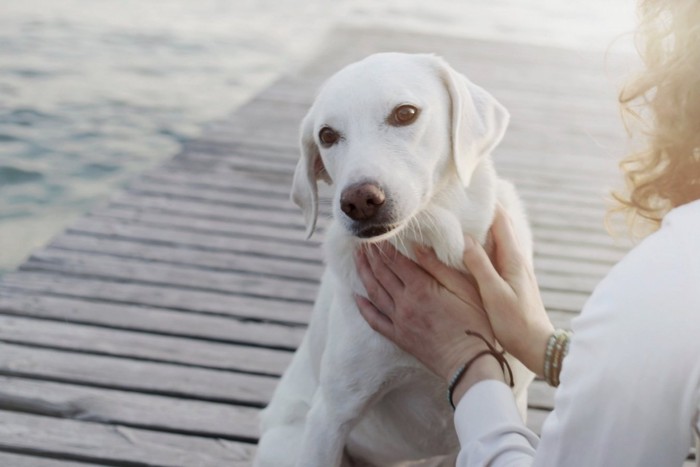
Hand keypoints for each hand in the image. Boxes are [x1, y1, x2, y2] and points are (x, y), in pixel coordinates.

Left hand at [353, 242, 501, 384]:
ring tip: (357, 259)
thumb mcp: (463, 287)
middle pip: (381, 273)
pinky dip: (363, 307)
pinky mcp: (398, 336)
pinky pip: (374, 320)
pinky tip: (356, 297)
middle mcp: (404, 302)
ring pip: (374, 292)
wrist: (469, 362)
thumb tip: (417, 245)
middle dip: (371, 255)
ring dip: (364, 273)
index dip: (384, 246)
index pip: (395, 260)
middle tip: (362, 241)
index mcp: (420, 287)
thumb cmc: (474, 322)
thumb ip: (437, 266)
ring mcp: (399, 320)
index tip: (376, 234)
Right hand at [458, 206, 553, 375]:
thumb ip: (480, 265)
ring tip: (460, 217)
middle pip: (499, 225)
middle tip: (460, 199)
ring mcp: (514, 269)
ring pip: (496, 239)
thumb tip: (464, 238)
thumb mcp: (493, 293)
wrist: (537, 347)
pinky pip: (495, 253)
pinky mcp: (511, 279)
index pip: (500, 219)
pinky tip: (469, 247)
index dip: (486, 202)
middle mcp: (516, 259)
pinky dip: (482, 244)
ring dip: (481, 226)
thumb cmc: (516, 323)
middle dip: (482, 210)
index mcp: (513, 258)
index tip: (469, 189)